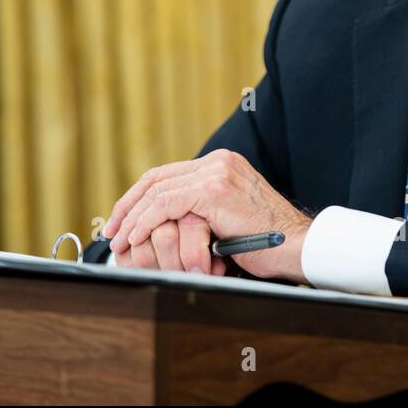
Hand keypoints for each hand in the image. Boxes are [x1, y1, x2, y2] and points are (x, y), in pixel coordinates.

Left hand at [105, 149, 311, 283]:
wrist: (296, 245)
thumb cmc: (266, 242)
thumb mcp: (228, 219)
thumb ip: (202, 211)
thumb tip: (166, 224)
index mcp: (222, 165)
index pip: (168, 175)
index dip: (140, 197)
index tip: (123, 220)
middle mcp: (219, 161)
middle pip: (157, 177)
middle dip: (129, 205)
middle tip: (112, 230)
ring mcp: (217, 172)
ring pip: (158, 189)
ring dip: (132, 217)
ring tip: (119, 239)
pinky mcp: (214, 189)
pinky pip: (166, 203)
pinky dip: (145, 221)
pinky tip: (136, 237)